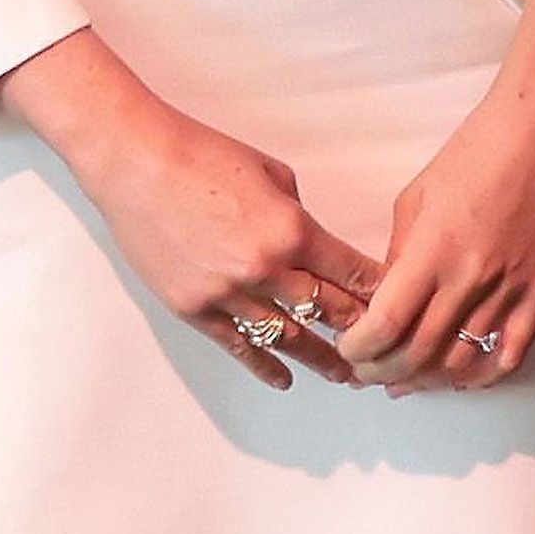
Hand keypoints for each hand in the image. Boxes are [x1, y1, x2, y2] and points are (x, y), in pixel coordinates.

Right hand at [0, 31, 382, 391]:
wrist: (135, 161)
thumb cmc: (200, 154)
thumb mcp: (268, 171)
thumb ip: (297, 213)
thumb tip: (311, 243)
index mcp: (292, 229)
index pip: (352, 273)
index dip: (380, 294)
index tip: (399, 309)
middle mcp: (266, 268)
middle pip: (329, 312)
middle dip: (361, 332)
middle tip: (383, 351)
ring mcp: (228, 293)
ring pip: (291, 340)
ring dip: (322, 360)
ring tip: (347, 376)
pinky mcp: (195, 308)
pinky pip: (240, 347)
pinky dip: (266, 366)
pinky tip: (285, 379)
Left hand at [339, 0, 534, 392]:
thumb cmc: (470, 157)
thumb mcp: (414, 199)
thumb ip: (399, 254)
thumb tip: (387, 298)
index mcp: (432, 251)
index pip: (387, 323)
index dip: (360, 348)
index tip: (345, 352)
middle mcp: (470, 280)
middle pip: (419, 352)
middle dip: (383, 371)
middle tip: (365, 375)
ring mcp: (510, 291)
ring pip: (461, 361)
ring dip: (426, 379)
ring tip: (402, 381)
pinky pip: (511, 354)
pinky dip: (481, 376)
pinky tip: (457, 380)